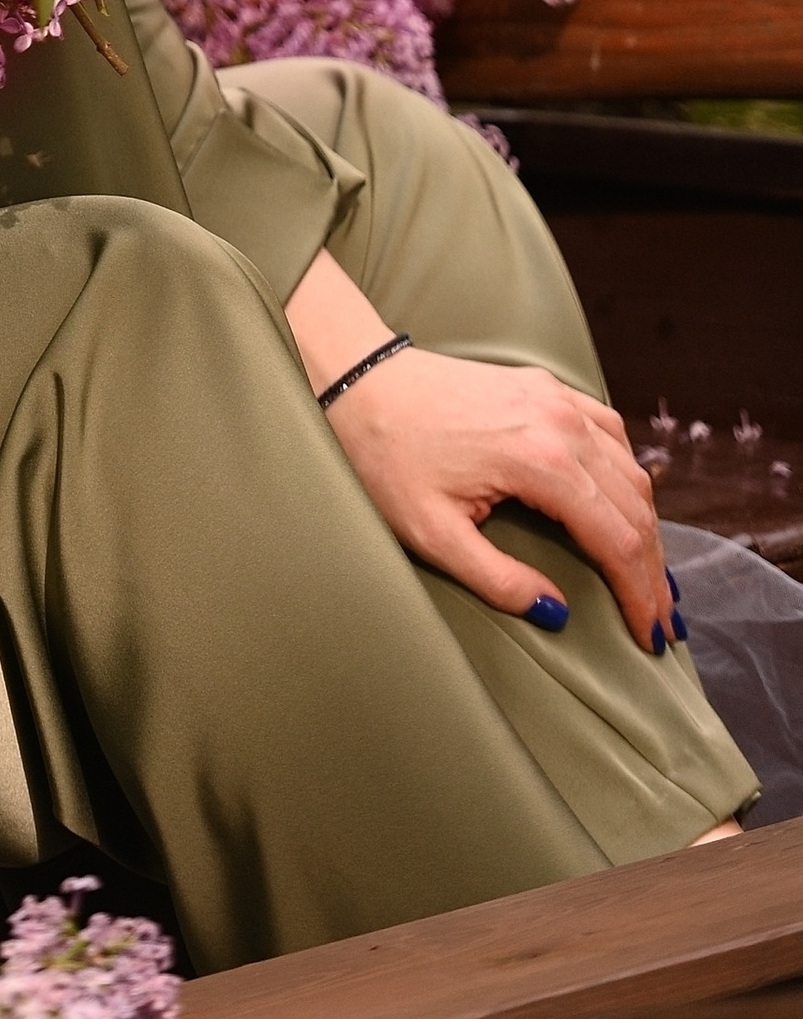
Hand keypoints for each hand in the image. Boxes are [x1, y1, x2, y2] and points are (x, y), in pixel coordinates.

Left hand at [287, 252, 672, 653]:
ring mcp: (556, 398)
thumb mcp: (432, 533)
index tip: (653, 638)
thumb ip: (498, 580)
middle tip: (661, 621)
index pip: (619, 540)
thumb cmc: (385, 456)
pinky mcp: (544, 386)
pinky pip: (608, 431)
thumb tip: (556, 612)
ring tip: (650, 576)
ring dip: (646, 525)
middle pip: (635, 507)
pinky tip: (626, 503)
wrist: (357, 380)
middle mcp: (561, 423)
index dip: (641, 595)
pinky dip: (627, 474)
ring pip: (629, 469)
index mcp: (541, 461)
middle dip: (654, 571)